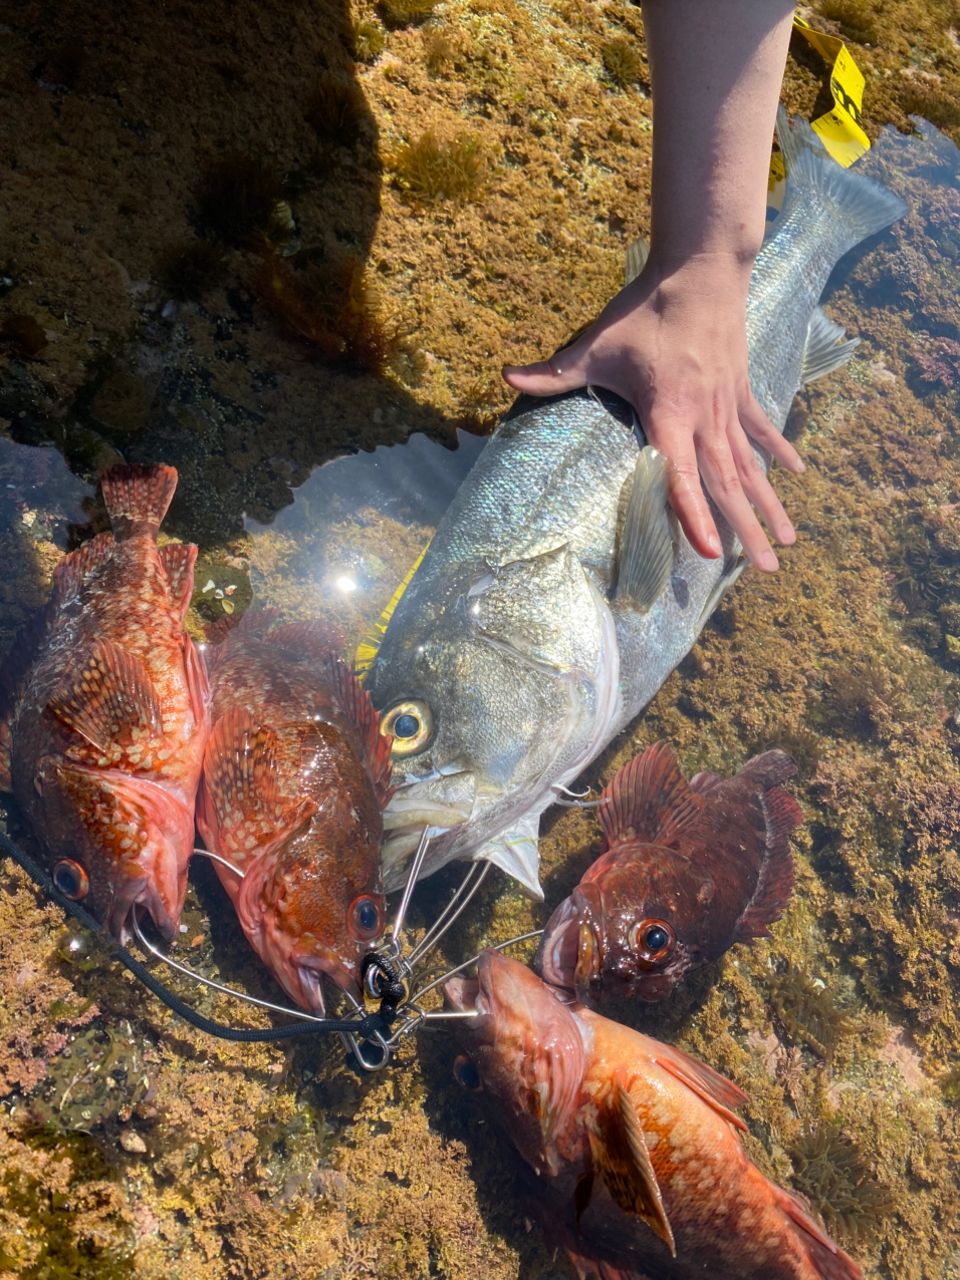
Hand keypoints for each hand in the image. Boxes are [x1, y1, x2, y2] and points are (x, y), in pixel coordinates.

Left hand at [502, 251, 803, 570]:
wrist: (701, 269)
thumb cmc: (645, 310)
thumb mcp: (596, 343)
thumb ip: (554, 370)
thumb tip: (506, 375)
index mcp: (669, 413)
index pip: (681, 475)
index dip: (693, 515)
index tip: (706, 552)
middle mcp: (705, 417)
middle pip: (726, 484)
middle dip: (745, 529)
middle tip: (764, 570)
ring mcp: (728, 405)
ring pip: (750, 465)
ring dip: (768, 503)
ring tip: (788, 542)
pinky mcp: (741, 389)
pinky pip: (761, 428)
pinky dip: (778, 450)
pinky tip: (797, 475)